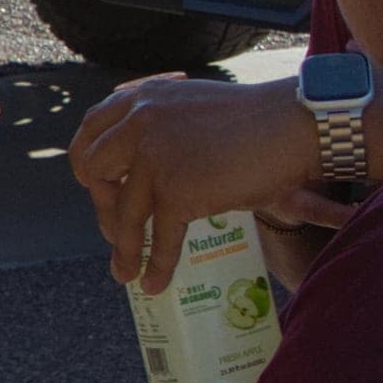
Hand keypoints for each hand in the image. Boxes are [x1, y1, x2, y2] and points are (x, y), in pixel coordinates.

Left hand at [69, 74, 316, 292]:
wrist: (295, 125)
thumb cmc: (254, 123)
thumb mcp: (191, 108)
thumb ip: (159, 126)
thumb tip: (134, 170)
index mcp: (141, 99)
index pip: (90, 132)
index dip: (87, 165)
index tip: (97, 188)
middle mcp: (140, 123)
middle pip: (95, 173)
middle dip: (102, 207)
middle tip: (115, 231)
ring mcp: (156, 156)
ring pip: (124, 214)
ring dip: (123, 249)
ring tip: (124, 273)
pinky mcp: (178, 189)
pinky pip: (158, 237)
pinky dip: (156, 265)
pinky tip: (154, 283)